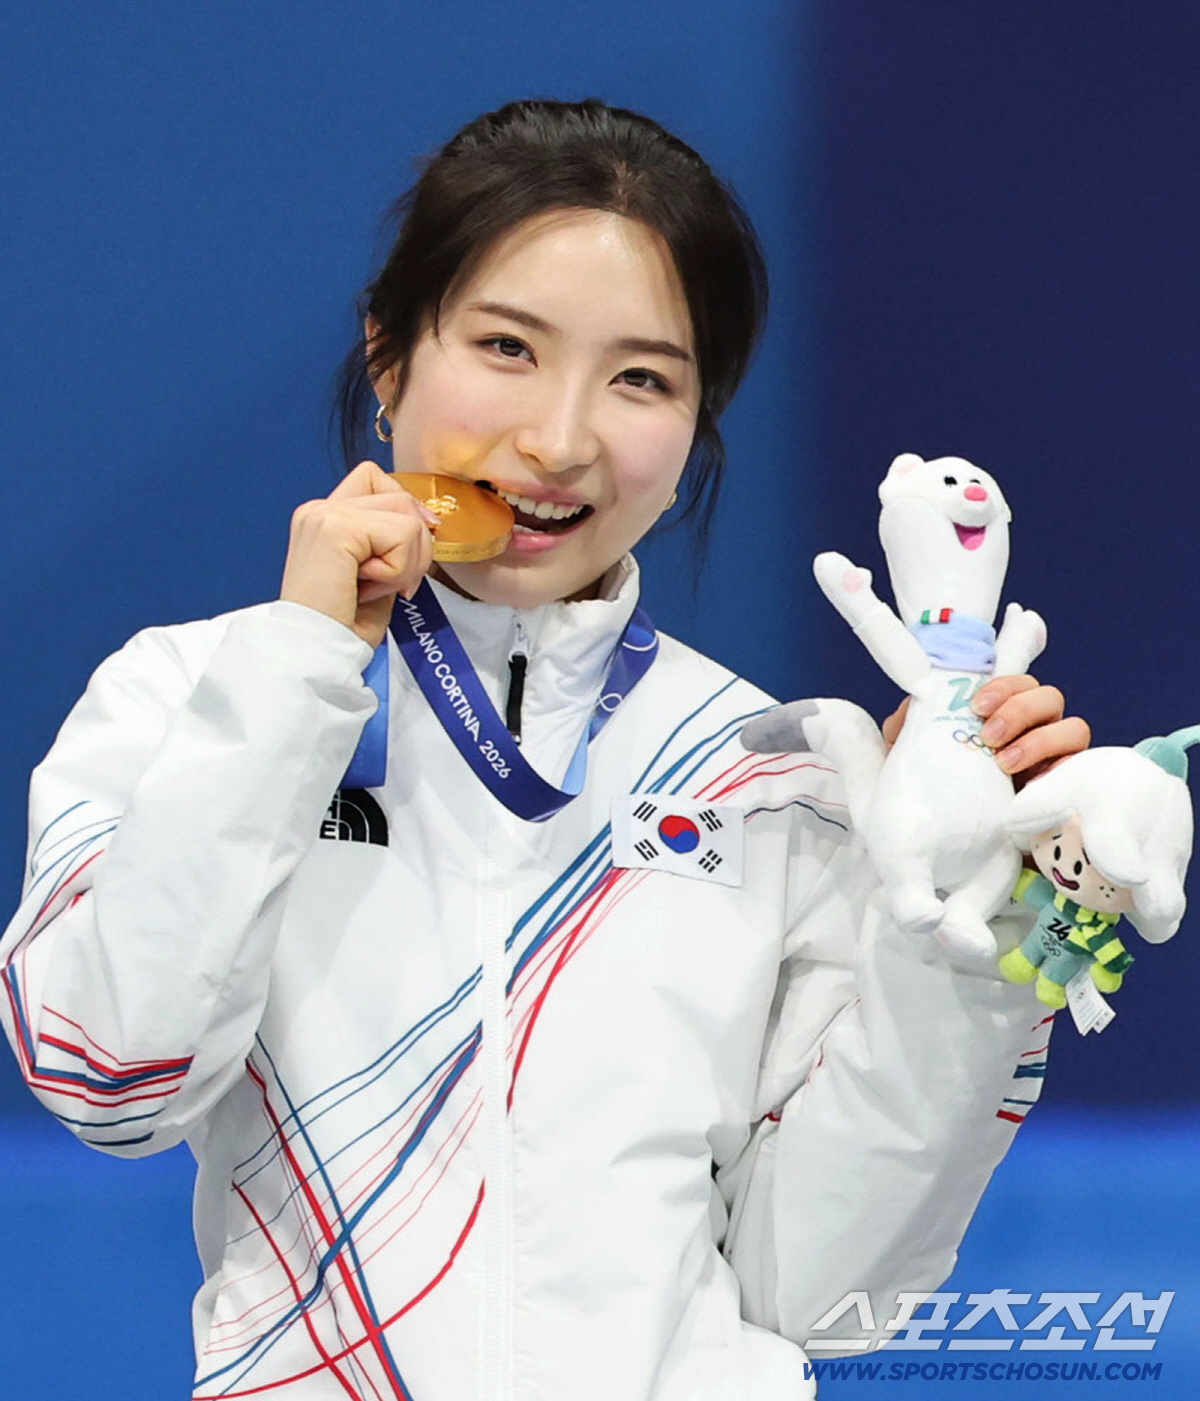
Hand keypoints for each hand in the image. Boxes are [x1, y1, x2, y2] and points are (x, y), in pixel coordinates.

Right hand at [280, 461, 438, 647]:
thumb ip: (391, 542)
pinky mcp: (335, 527)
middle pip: (400, 495)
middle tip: (396, 586)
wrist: (312, 654)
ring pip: (407, 514)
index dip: (405, 509)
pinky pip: (402, 534)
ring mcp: (325, 514)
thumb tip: (428, 523)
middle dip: (416, 545)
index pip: (375, 479)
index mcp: (323, 517)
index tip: (411, 552)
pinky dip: (399, 569)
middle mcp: (319, 508)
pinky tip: (369, 589)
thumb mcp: (374, 575)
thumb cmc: (341, 627)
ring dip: (408, 560)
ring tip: (379, 588)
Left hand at [881, 676, 1090, 787]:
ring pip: (1072, 727)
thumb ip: (904, 736)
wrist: (963, 861)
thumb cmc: (939, 805)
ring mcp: (1057, 760)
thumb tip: (906, 711)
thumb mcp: (911, 770)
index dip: (1003, 684)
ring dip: (1039, 740)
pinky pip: (1082, 768)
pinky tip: (1032, 786)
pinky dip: (1061, 770)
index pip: (1015, 683)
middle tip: (988, 736)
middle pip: (1048, 696)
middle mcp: (1035, 733)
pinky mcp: (1071, 788)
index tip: (975, 704)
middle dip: (1019, 709)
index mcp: (1001, 719)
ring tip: (1004, 764)